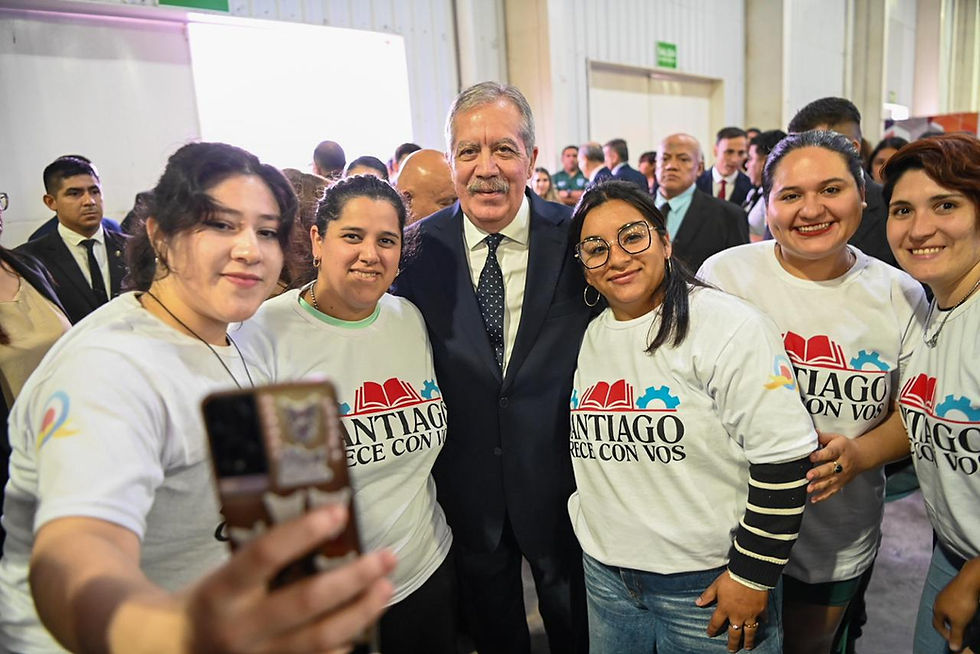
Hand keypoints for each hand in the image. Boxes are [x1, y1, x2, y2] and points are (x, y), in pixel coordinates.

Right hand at [183, 504, 395, 652]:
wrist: (175, 653)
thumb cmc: (206, 604)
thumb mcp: (220, 574)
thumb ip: (263, 555)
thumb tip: (319, 518)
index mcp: (221, 590)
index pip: (264, 555)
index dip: (303, 532)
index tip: (339, 513)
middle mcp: (240, 628)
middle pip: (306, 601)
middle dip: (354, 578)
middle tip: (386, 557)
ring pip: (320, 638)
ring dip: (361, 612)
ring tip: (385, 588)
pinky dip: (345, 643)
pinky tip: (363, 623)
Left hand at [696, 570, 767, 651]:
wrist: (750, 574)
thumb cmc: (731, 578)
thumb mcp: (716, 585)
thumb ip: (707, 595)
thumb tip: (697, 603)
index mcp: (724, 609)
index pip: (715, 623)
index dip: (712, 630)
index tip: (710, 634)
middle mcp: (737, 615)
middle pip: (734, 634)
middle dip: (732, 643)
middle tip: (732, 650)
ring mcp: (750, 615)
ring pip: (749, 632)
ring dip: (748, 641)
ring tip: (747, 647)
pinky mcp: (761, 611)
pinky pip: (762, 620)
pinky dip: (761, 623)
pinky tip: (761, 625)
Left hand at [806, 431, 863, 501]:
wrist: (861, 456)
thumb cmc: (845, 446)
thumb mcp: (835, 438)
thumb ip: (822, 437)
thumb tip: (811, 432)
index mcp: (840, 450)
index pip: (830, 452)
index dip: (820, 455)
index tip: (811, 457)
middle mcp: (842, 463)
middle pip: (829, 469)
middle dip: (819, 473)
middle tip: (808, 476)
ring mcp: (842, 475)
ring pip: (830, 481)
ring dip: (819, 486)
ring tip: (809, 488)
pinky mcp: (841, 483)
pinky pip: (832, 491)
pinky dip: (823, 496)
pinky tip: (814, 499)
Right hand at [933, 559, 979, 651]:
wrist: (969, 580)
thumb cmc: (963, 602)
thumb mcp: (960, 622)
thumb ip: (956, 635)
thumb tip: (953, 648)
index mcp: (937, 609)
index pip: (937, 625)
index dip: (945, 634)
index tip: (954, 639)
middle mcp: (938, 601)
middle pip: (941, 616)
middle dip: (950, 625)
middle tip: (960, 630)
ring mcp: (945, 593)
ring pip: (947, 608)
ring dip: (954, 616)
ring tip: (964, 620)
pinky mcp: (953, 588)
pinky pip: (953, 602)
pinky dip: (958, 608)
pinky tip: (966, 608)